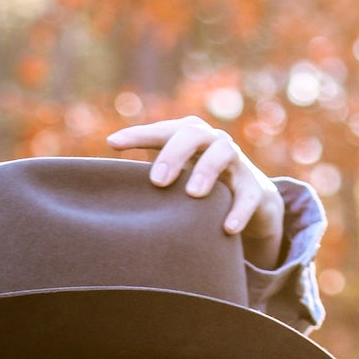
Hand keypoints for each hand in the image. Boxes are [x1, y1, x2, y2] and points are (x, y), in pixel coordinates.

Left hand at [108, 114, 285, 270]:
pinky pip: (249, 196)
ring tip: (192, 194)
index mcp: (190, 136)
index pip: (162, 130)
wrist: (251, 198)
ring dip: (206, 171)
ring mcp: (236, 162)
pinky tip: (226, 228)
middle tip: (157, 181)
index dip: (138, 135)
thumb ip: (147, 172)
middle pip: (193, 134)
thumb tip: (103, 174)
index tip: (113, 144)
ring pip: (223, 154)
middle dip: (174, 153)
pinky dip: (238, 211)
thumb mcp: (175, 175)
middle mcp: (212, 142)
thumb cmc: (200, 182)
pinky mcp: (254, 188)